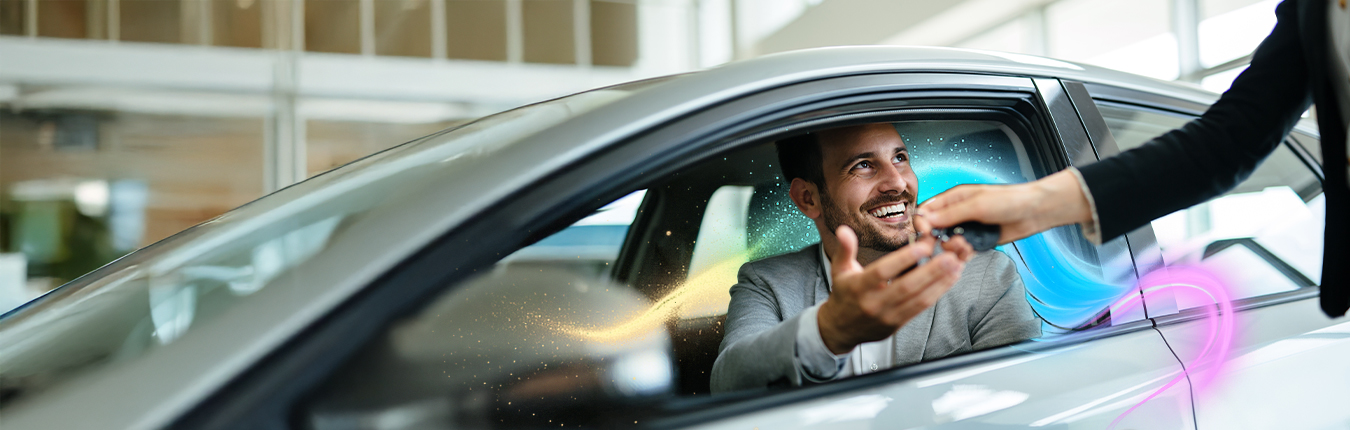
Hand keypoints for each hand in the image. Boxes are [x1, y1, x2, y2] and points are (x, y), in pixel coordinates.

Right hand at [816, 225, 968, 354]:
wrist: (841, 329)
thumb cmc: (844, 295)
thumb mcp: (839, 270)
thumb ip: (845, 249)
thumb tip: (844, 230)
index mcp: (859, 287)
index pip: (883, 272)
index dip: (904, 259)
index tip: (923, 245)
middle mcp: (874, 303)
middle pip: (907, 287)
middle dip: (931, 271)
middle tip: (950, 255)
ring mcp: (888, 316)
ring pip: (918, 299)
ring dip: (940, 282)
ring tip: (956, 265)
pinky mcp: (898, 324)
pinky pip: (921, 308)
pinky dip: (937, 293)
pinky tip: (949, 280)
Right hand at [917, 169, 1092, 243]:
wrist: (1035, 212)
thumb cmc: (1010, 200)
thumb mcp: (977, 205)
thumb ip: (950, 213)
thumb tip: (925, 219)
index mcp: (954, 198)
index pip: (927, 211)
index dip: (923, 223)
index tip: (926, 233)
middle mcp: (958, 213)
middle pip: (934, 229)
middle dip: (937, 239)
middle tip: (946, 244)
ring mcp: (968, 228)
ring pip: (948, 243)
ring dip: (952, 248)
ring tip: (965, 246)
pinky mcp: (978, 241)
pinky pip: (962, 251)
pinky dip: (962, 255)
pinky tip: (969, 253)